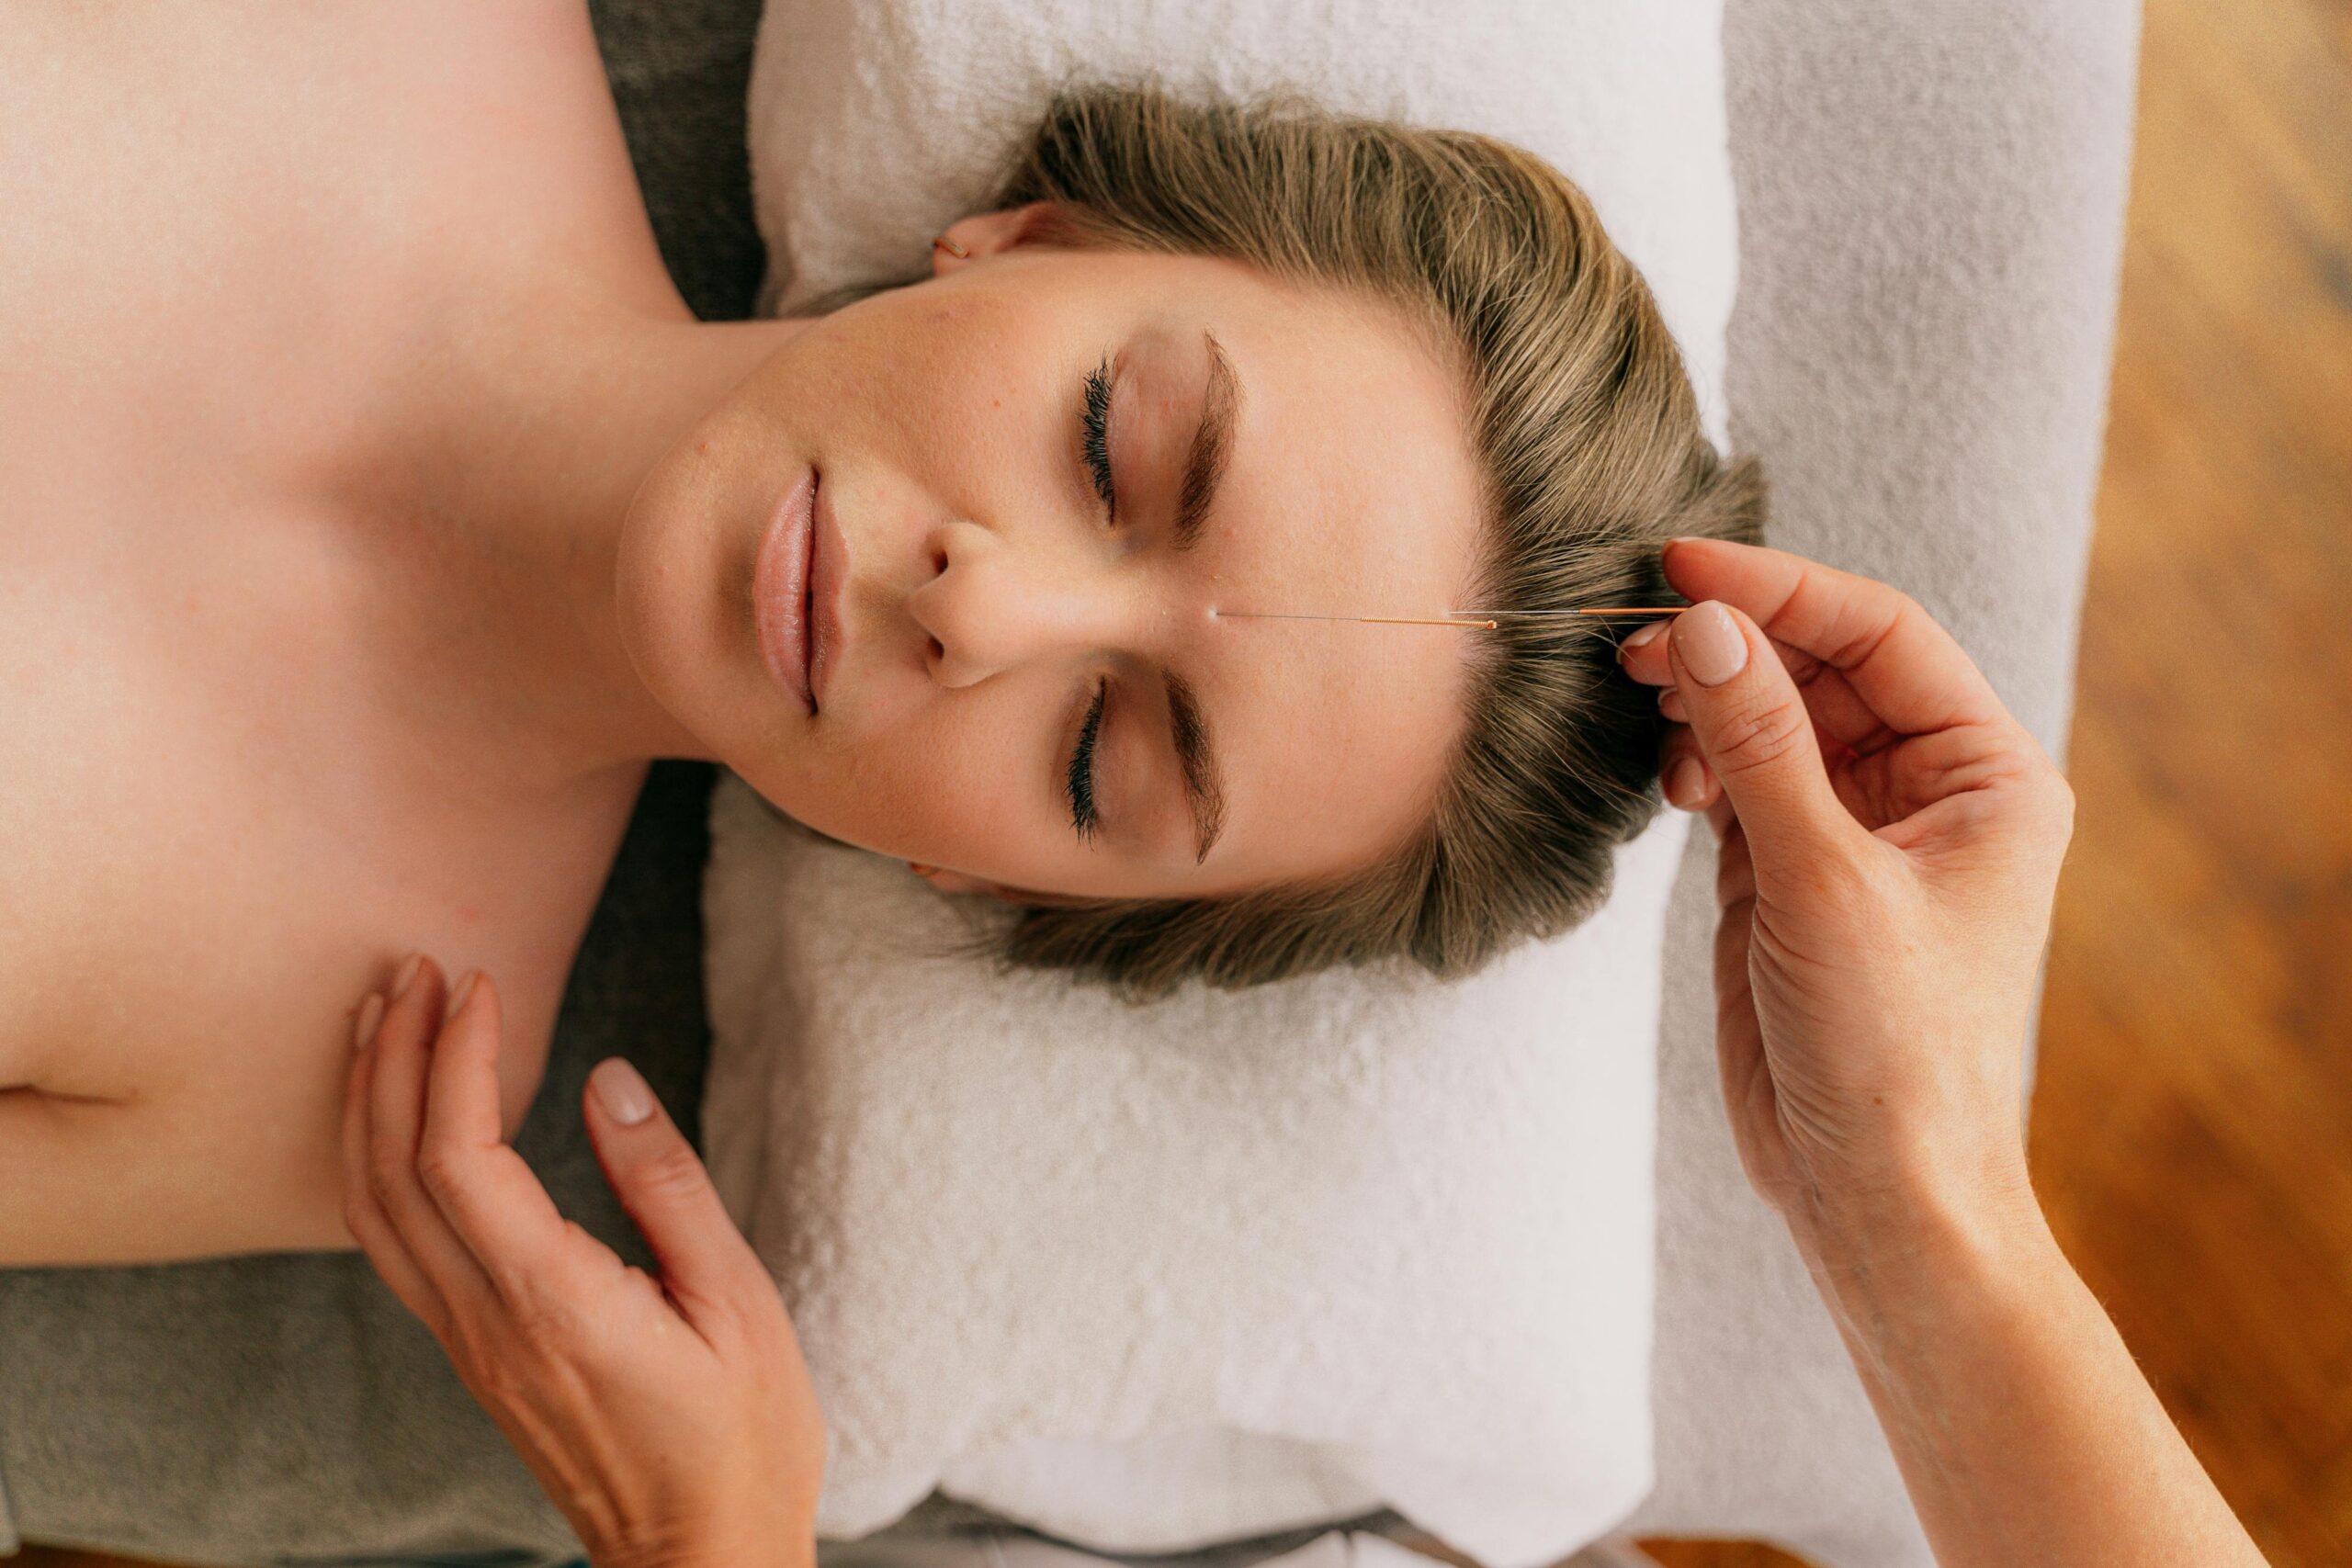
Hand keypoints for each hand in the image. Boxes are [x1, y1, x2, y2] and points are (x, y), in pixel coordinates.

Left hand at [342, 955, 824, 1567]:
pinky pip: (392, 1244)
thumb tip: (607, 1078)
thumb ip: (665, 1185)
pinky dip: (377, 1161)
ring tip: (382, 1016)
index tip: (480, 983)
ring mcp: (468, 1344)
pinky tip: (397, 1116)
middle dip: (391, 1055)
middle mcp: (486, 1322)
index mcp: (553, 1301)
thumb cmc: (741, 1437)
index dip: (455, 1058)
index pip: (460, 1157)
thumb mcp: (735, 1300)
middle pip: (390, 1170)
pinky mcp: (474, 1354)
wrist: (701, 1556)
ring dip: (367, 1102)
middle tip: (413, 966)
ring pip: (371, 1209)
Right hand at [1615, 538, 2074, 1245]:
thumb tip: (1705, 629)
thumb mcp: (1823, 882)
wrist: (1876, 1193)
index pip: (1881, 635)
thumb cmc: (1893, 1050)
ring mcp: (1852, 831)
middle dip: (1733, 646)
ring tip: (1642, 700)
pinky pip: (1736, 780)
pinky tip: (1665, 773)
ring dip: (1705, 701)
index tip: (1684, 569)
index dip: (1783, 591)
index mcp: (1986, 775)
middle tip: (1638, 643)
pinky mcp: (1787, 876)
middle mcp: (1927, 791)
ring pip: (1769, 718)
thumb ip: (1761, 746)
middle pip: (1819, 667)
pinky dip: (1693, 762)